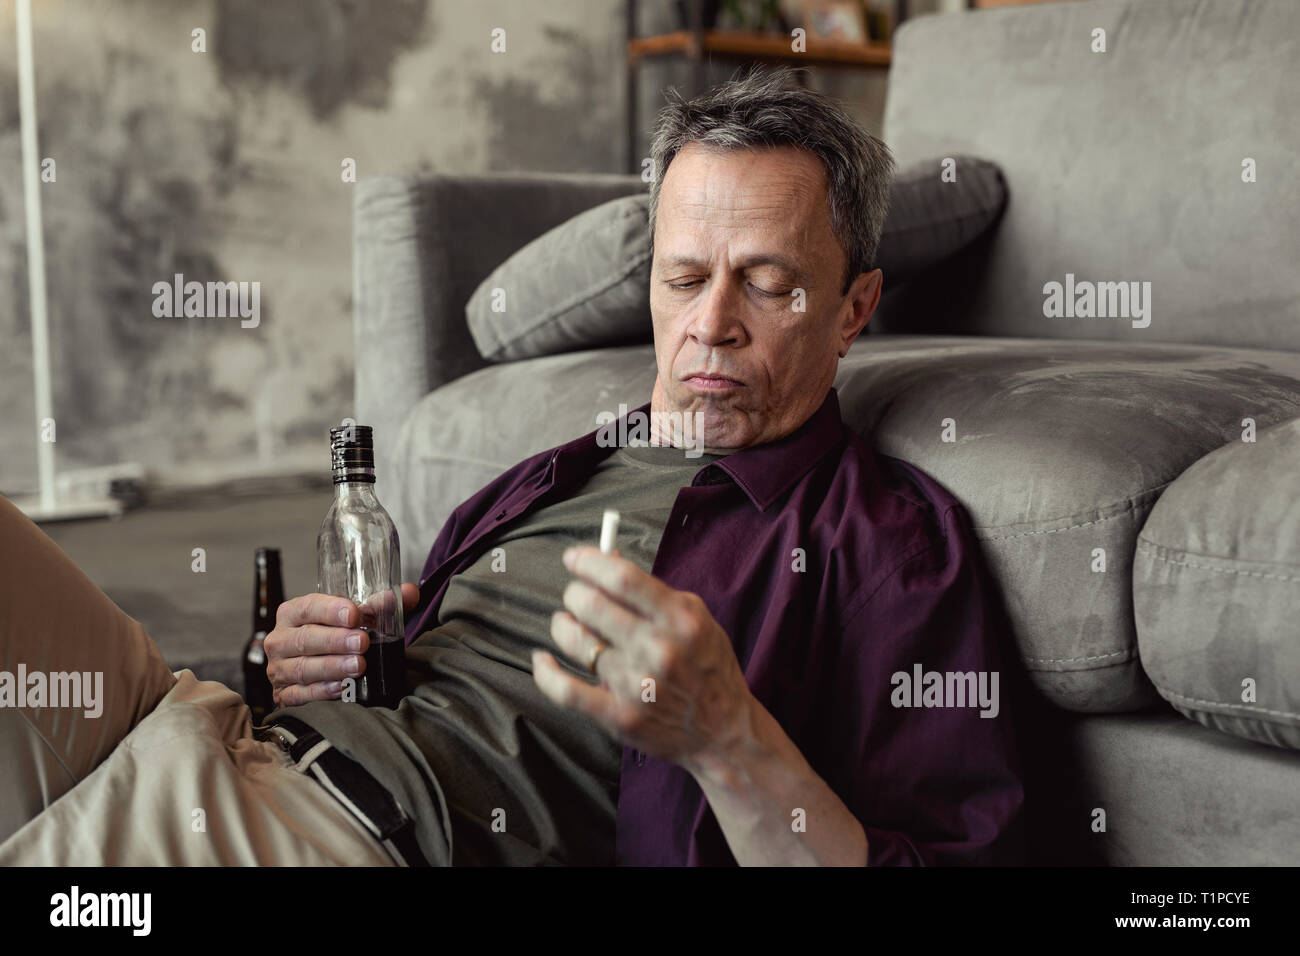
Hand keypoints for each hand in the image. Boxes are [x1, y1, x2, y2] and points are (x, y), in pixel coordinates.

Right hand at [265, 583, 419, 707]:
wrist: (310, 669)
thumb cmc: (332, 636)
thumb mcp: (352, 619)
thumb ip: (380, 606)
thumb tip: (410, 592)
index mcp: (292, 614)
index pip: (308, 607)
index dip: (330, 610)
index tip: (354, 614)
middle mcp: (281, 640)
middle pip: (306, 638)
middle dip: (336, 640)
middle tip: (362, 643)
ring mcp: (279, 669)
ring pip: (303, 668)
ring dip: (333, 667)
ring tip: (358, 665)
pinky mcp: (284, 694)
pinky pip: (301, 694)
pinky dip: (322, 691)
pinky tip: (342, 688)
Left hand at [531, 546, 754, 772]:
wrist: (724, 730)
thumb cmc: (707, 667)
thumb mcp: (695, 617)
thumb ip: (651, 590)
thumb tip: (606, 558)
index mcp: (680, 619)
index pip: (622, 578)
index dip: (589, 562)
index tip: (574, 558)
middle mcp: (658, 649)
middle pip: (591, 605)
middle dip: (574, 593)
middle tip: (576, 595)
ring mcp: (636, 685)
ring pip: (575, 641)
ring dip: (563, 626)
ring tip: (567, 624)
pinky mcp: (619, 716)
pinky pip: (565, 690)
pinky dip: (546, 672)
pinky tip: (543, 660)